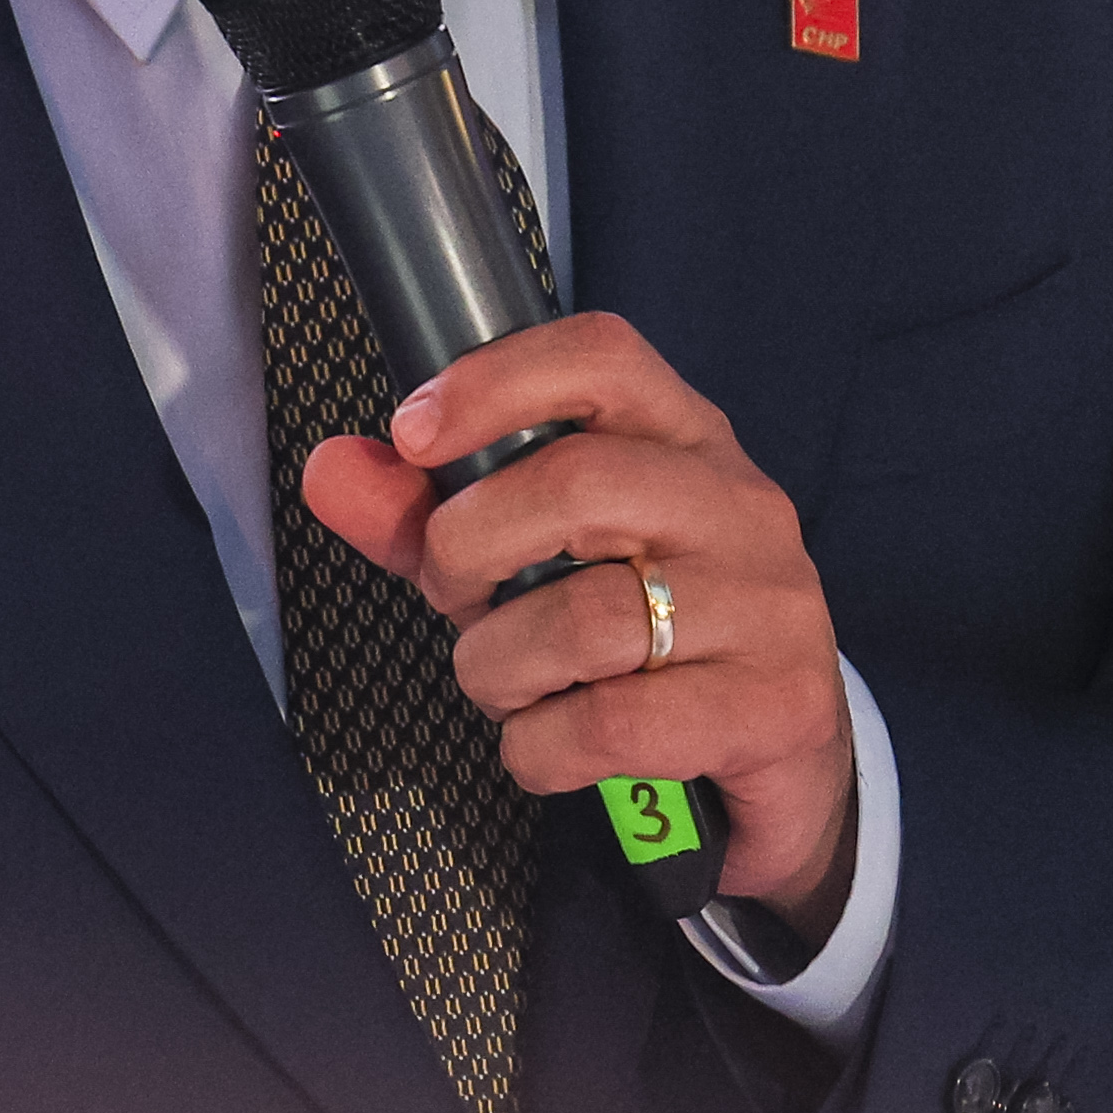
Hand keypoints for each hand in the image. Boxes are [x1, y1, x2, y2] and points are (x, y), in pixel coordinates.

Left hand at [296, 313, 860, 935]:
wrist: (780, 756)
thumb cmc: (641, 637)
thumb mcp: (531, 563)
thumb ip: (429, 516)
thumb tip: (332, 471)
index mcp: (683, 440)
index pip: (601, 357)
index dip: (494, 381)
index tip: (412, 434)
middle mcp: (739, 505)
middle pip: (577, 483)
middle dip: (469, 548)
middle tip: (452, 595)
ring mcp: (769, 604)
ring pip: (586, 617)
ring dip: (497, 667)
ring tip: (502, 684)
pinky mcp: (776, 706)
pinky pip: (614, 723)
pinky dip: (541, 746)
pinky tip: (545, 746)